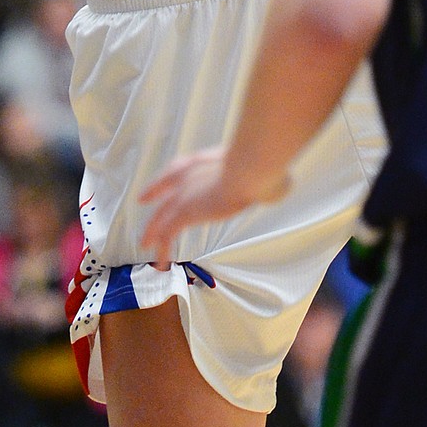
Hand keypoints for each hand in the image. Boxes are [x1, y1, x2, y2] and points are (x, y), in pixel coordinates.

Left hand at [138, 147, 289, 269]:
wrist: (248, 168)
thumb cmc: (259, 168)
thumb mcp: (260, 172)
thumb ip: (264, 181)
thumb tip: (280, 186)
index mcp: (199, 163)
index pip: (172, 173)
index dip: (159, 187)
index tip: (148, 196)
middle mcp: (186, 176)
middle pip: (163, 198)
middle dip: (155, 215)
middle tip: (146, 230)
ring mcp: (183, 194)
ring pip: (161, 219)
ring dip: (153, 234)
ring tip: (147, 249)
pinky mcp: (184, 211)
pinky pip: (167, 234)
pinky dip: (162, 249)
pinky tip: (161, 263)